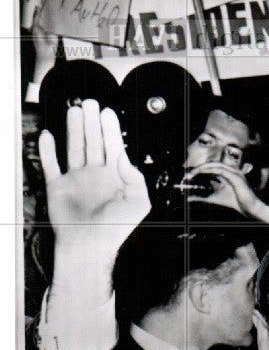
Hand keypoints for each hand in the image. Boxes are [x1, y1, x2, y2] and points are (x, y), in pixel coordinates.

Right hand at [39, 100, 149, 257]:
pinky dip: (48, 150)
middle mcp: (96, 175)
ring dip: (74, 129)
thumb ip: (136, 179)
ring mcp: (77, 179)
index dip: (110, 129)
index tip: (107, 112)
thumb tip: (124, 158)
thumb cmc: (116, 228)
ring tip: (74, 110)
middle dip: (91, 122)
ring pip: (74, 147)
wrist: (90, 246)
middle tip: (89, 103)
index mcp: (116, 177)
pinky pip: (51, 164)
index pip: (113, 146)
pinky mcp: (58, 187)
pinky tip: (48, 135)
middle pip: (93, 142)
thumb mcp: (139, 203)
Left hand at [184, 163, 262, 217]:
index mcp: (227, 174)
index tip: (189, 176)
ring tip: (193, 173)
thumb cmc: (235, 203)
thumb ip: (202, 197)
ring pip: (215, 165)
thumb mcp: (214, 199)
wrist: (249, 208)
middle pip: (212, 165)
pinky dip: (210, 170)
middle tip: (189, 174)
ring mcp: (234, 172)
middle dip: (199, 168)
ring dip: (203, 168)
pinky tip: (202, 172)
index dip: (200, 170)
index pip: (212, 168)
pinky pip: (220, 170)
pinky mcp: (235, 176)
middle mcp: (231, 171)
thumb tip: (189, 198)